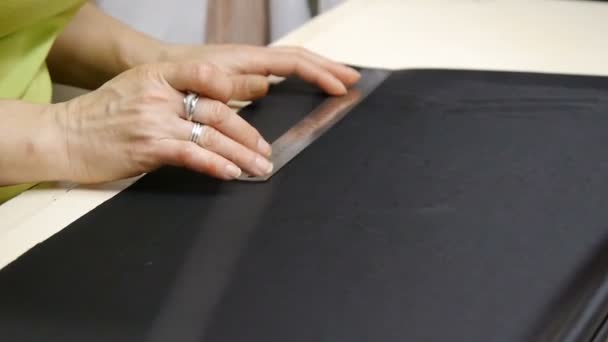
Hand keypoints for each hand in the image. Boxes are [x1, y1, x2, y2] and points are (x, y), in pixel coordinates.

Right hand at [54, 61, 272, 182]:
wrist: (64, 136)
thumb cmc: (102, 114)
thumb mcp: (138, 88)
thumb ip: (174, 92)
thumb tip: (213, 107)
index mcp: (158, 75)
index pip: (206, 73)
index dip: (236, 86)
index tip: (258, 100)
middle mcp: (160, 95)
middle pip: (217, 111)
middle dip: (247, 133)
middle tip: (265, 150)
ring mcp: (155, 121)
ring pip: (211, 135)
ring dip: (240, 154)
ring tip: (258, 166)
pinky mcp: (149, 148)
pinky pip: (191, 155)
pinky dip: (215, 164)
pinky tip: (231, 173)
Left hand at [163, 44, 360, 99]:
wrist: (157, 68)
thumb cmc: (178, 76)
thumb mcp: (204, 83)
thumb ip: (234, 85)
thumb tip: (266, 85)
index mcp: (247, 60)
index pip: (293, 63)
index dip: (320, 73)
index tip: (341, 86)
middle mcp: (252, 60)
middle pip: (300, 59)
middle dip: (328, 68)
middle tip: (354, 79)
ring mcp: (250, 66)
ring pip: (293, 64)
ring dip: (319, 70)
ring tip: (340, 79)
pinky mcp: (245, 75)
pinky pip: (281, 72)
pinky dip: (301, 76)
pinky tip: (309, 84)